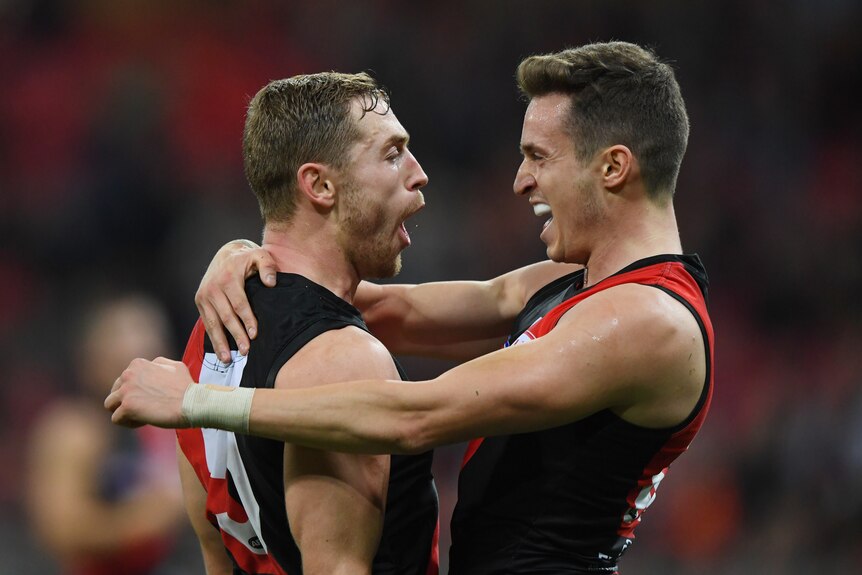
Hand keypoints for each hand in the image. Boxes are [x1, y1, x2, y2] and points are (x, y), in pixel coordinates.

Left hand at [105, 357, 193, 428]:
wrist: (192, 403)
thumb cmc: (186, 386)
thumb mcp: (175, 366)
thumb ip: (158, 364)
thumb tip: (151, 366)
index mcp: (137, 364)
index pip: (124, 379)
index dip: (137, 391)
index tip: (151, 397)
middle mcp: (128, 374)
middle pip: (115, 391)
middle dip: (128, 401)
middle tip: (146, 408)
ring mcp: (126, 391)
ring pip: (110, 404)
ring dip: (123, 411)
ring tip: (140, 416)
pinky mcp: (127, 407)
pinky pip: (116, 419)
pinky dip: (129, 423)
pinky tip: (144, 422)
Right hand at [195, 239, 277, 362]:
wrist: (226, 254)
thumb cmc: (246, 259)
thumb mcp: (260, 256)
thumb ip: (268, 266)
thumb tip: (271, 282)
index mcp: (228, 278)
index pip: (239, 303)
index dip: (247, 320)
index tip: (255, 335)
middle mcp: (213, 288)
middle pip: (226, 316)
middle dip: (236, 335)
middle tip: (245, 351)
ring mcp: (204, 295)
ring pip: (213, 323)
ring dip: (220, 342)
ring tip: (227, 359)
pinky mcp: (200, 302)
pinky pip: (207, 322)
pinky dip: (213, 338)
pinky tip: (220, 351)